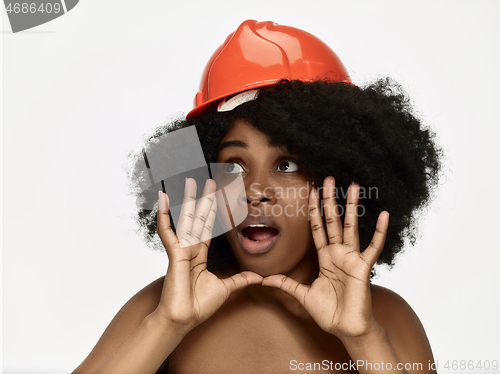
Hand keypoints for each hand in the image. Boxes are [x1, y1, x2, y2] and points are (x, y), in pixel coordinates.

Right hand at [154, 178, 261, 330]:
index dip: (212, 210)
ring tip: (189, 181)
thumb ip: (240, 280)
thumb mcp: (226, 288)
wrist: (185, 319)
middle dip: (204, 199)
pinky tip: (164, 199)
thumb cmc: (199, 306)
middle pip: (198, 218)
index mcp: (200, 255)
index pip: (208, 226)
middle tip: (208, 181)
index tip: (216, 195)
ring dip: (187, 200)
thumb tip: (258, 277)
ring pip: (185, 219)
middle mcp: (190, 248)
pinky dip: (164, 215)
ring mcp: (181, 250)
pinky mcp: (174, 254)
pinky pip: (168, 232)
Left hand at [263, 176, 388, 339]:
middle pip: (332, 221)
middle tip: (328, 178)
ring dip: (352, 206)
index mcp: (325, 258)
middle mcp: (338, 254)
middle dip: (329, 200)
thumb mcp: (302, 295)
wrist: (346, 329)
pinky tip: (384, 215)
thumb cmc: (329, 312)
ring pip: (350, 227)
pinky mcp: (363, 268)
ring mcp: (351, 259)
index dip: (314, 210)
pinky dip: (379, 232)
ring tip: (353, 186)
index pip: (318, 228)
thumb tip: (264, 279)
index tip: (311, 191)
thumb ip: (285, 284)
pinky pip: (373, 247)